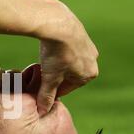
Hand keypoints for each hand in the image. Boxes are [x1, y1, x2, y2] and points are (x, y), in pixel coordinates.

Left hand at [35, 0, 98, 114]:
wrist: (58, 23)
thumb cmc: (56, 53)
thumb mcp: (49, 78)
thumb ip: (46, 95)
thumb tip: (42, 111)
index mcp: (89, 74)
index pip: (66, 89)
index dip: (51, 89)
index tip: (40, 86)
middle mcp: (93, 60)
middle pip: (69, 75)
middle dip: (55, 75)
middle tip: (41, 72)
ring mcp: (89, 45)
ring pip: (69, 61)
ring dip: (57, 62)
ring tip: (45, 59)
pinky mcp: (81, 33)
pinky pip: (69, 47)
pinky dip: (60, 49)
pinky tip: (49, 47)